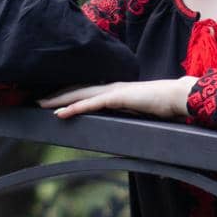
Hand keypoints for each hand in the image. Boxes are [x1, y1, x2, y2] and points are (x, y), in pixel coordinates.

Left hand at [39, 77, 198, 120]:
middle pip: (78, 90)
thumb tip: (127, 128)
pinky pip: (91, 103)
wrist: (178, 96)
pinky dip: (74, 108)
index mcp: (116, 90)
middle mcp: (111, 87)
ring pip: (80, 94)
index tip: (54, 98)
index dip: (69, 94)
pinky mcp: (117, 98)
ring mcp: (113, 91)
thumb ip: (132, 119)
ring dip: (59, 100)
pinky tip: (60, 113)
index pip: (87, 90)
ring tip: (41, 104)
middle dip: (57, 95)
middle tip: (38, 100)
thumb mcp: (143, 114)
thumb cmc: (165, 105)